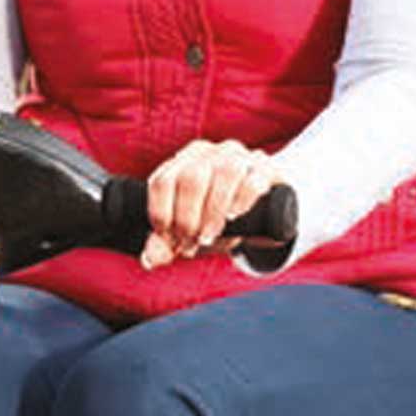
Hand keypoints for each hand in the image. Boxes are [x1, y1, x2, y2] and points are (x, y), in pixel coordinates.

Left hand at [140, 139, 282, 269]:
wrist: (262, 214)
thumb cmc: (216, 219)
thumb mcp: (189, 231)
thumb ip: (166, 244)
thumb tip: (149, 260)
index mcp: (184, 162)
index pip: (162, 181)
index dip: (161, 214)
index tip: (169, 240)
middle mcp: (210, 154)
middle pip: (191, 178)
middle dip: (187, 218)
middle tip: (191, 243)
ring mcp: (240, 158)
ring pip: (224, 173)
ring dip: (213, 212)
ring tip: (209, 237)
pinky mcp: (266, 169)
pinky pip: (254, 178)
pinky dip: (241, 200)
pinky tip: (233, 216)